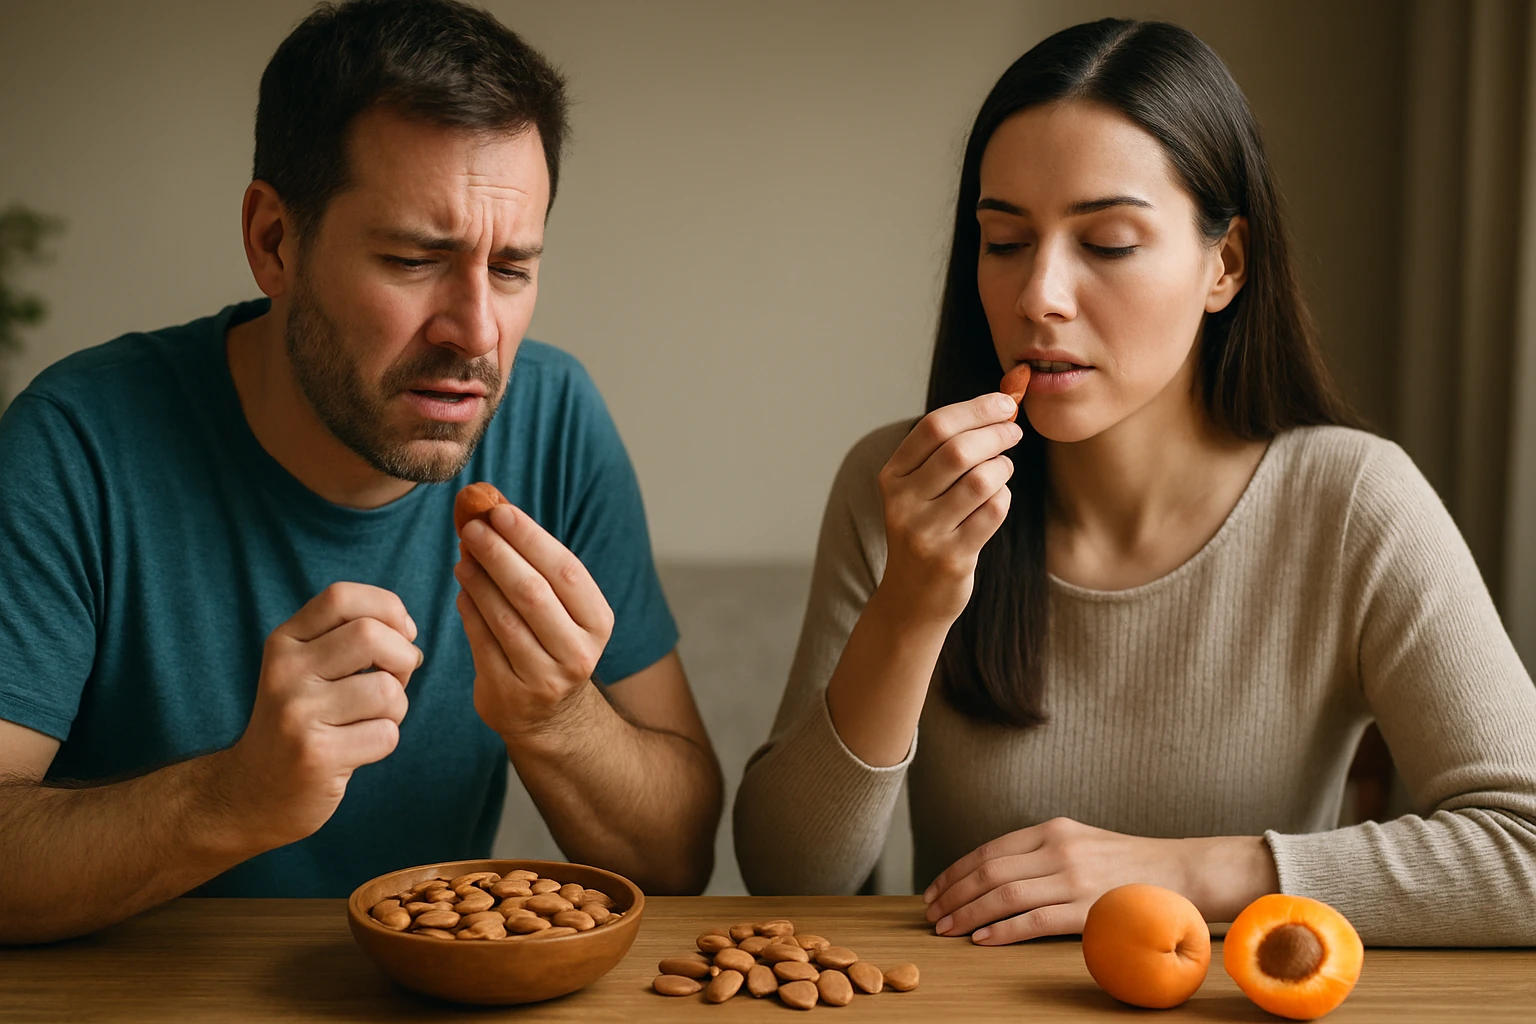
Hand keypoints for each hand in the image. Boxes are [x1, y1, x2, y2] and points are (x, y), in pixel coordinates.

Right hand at [223, 583, 420, 848]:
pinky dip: (385, 741)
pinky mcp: (316, 755)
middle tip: (395, 681)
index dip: (387, 609)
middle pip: (371, 635)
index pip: (341, 596)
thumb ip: (350, 638)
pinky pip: (386, 735)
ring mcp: (297, 713)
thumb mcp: (309, 668)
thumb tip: (408, 632)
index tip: (400, 635)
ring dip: (397, 708)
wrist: (252, 792)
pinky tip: (356, 749)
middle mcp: (285, 671)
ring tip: (370, 720)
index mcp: (284, 642)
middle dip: (403, 658)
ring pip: (387, 690)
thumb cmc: (302, 721)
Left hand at [454, 503, 613, 740]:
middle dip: (499, 554)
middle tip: (472, 527)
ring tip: (463, 557)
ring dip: (479, 580)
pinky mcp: (509, 694)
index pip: (566, 571)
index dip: (531, 538)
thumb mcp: (563, 609)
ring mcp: (544, 677)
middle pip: (533, 593)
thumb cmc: (553, 643)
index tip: (500, 510)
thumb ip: (538, 566)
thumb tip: (494, 509)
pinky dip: (470, 610)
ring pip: (504, 617)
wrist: (553, 717)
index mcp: (598, 623)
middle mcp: (577, 652)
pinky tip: (463, 591)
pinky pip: (482, 642)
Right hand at [877, 393, 1021, 623]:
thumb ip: (949, 447)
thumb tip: (1002, 401)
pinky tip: (997, 499)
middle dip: (996, 432)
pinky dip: (1004, 497)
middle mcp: (903, 503)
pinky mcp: (952, 557)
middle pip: (959, 450)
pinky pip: (994, 511)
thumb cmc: (927, 529)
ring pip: (981, 480)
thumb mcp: (920, 488)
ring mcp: (925, 533)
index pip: (934, 427)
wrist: (912, 597)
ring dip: (1003, 467)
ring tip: (1003, 468)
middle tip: (1014, 431)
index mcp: (892, 477)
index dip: (975, 408)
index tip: (1004, 402)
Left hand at [922, 818, 1201, 943]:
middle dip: (953, 895)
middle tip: (931, 914)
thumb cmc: (1125, 861)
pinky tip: (982, 939)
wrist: (1180, 872)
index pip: (989, 851)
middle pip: (989, 873)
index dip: (955, 871)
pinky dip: (1002, 931)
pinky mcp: (1088, 910)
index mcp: (1052, 830)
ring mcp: (1073, 880)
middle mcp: (1058, 850)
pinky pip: (1034, 922)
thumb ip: (1039, 852)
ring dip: (968, 914)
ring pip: (1004, 897)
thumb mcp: (1078, 840)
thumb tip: (992, 874)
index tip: (935, 890)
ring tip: (946, 929)